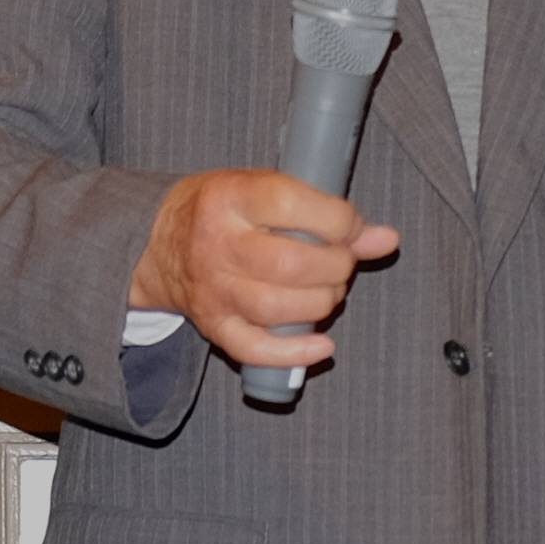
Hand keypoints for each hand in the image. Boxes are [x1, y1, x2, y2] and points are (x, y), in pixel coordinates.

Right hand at [131, 168, 399, 372]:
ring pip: (278, 308)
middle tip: (341, 262)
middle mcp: (218, 244)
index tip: (353, 228)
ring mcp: (214, 289)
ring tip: (328, 290)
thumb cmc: (225, 211)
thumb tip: (385, 239)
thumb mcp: (267, 190)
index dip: (338, 221)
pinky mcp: (214, 325)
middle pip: (290, 264)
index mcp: (230, 197)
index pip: (291, 205)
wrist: (159, 243)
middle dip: (335, 266)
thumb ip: (324, 211)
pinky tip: (323, 345)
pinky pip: (255, 349)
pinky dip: (295, 353)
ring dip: (322, 303)